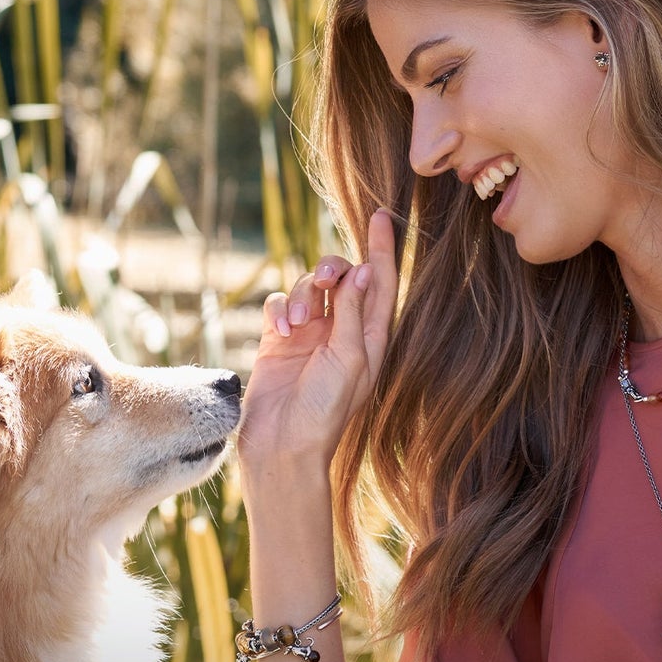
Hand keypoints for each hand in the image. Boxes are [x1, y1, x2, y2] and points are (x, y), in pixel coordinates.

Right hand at [236, 207, 398, 486]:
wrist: (284, 445)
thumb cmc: (326, 410)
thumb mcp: (349, 359)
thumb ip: (351, 312)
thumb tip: (361, 269)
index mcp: (369, 336)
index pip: (381, 282)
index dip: (383, 249)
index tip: (383, 216)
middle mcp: (341, 330)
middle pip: (341, 277)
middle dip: (331, 268)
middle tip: (324, 279)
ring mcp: (308, 334)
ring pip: (306, 287)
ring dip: (301, 295)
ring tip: (295, 321)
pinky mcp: (278, 340)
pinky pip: (278, 305)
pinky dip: (279, 310)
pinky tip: (279, 331)